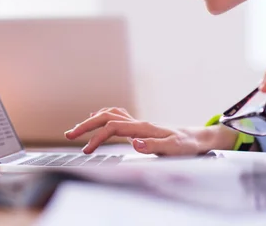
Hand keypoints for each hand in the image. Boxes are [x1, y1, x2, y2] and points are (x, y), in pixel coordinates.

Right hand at [64, 107, 236, 155]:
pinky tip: (97, 119)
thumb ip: (154, 145)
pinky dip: (103, 116)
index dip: (96, 137)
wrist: (196, 138)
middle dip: (85, 126)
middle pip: (105, 117)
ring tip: (76, 130)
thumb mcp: (174, 149)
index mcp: (142, 128)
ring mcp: (137, 122)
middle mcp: (137, 122)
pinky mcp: (139, 126)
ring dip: (91, 120)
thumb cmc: (187, 146)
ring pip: (109, 114)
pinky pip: (116, 115)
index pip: (112, 128)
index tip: (86, 151)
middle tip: (69, 135)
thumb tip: (133, 143)